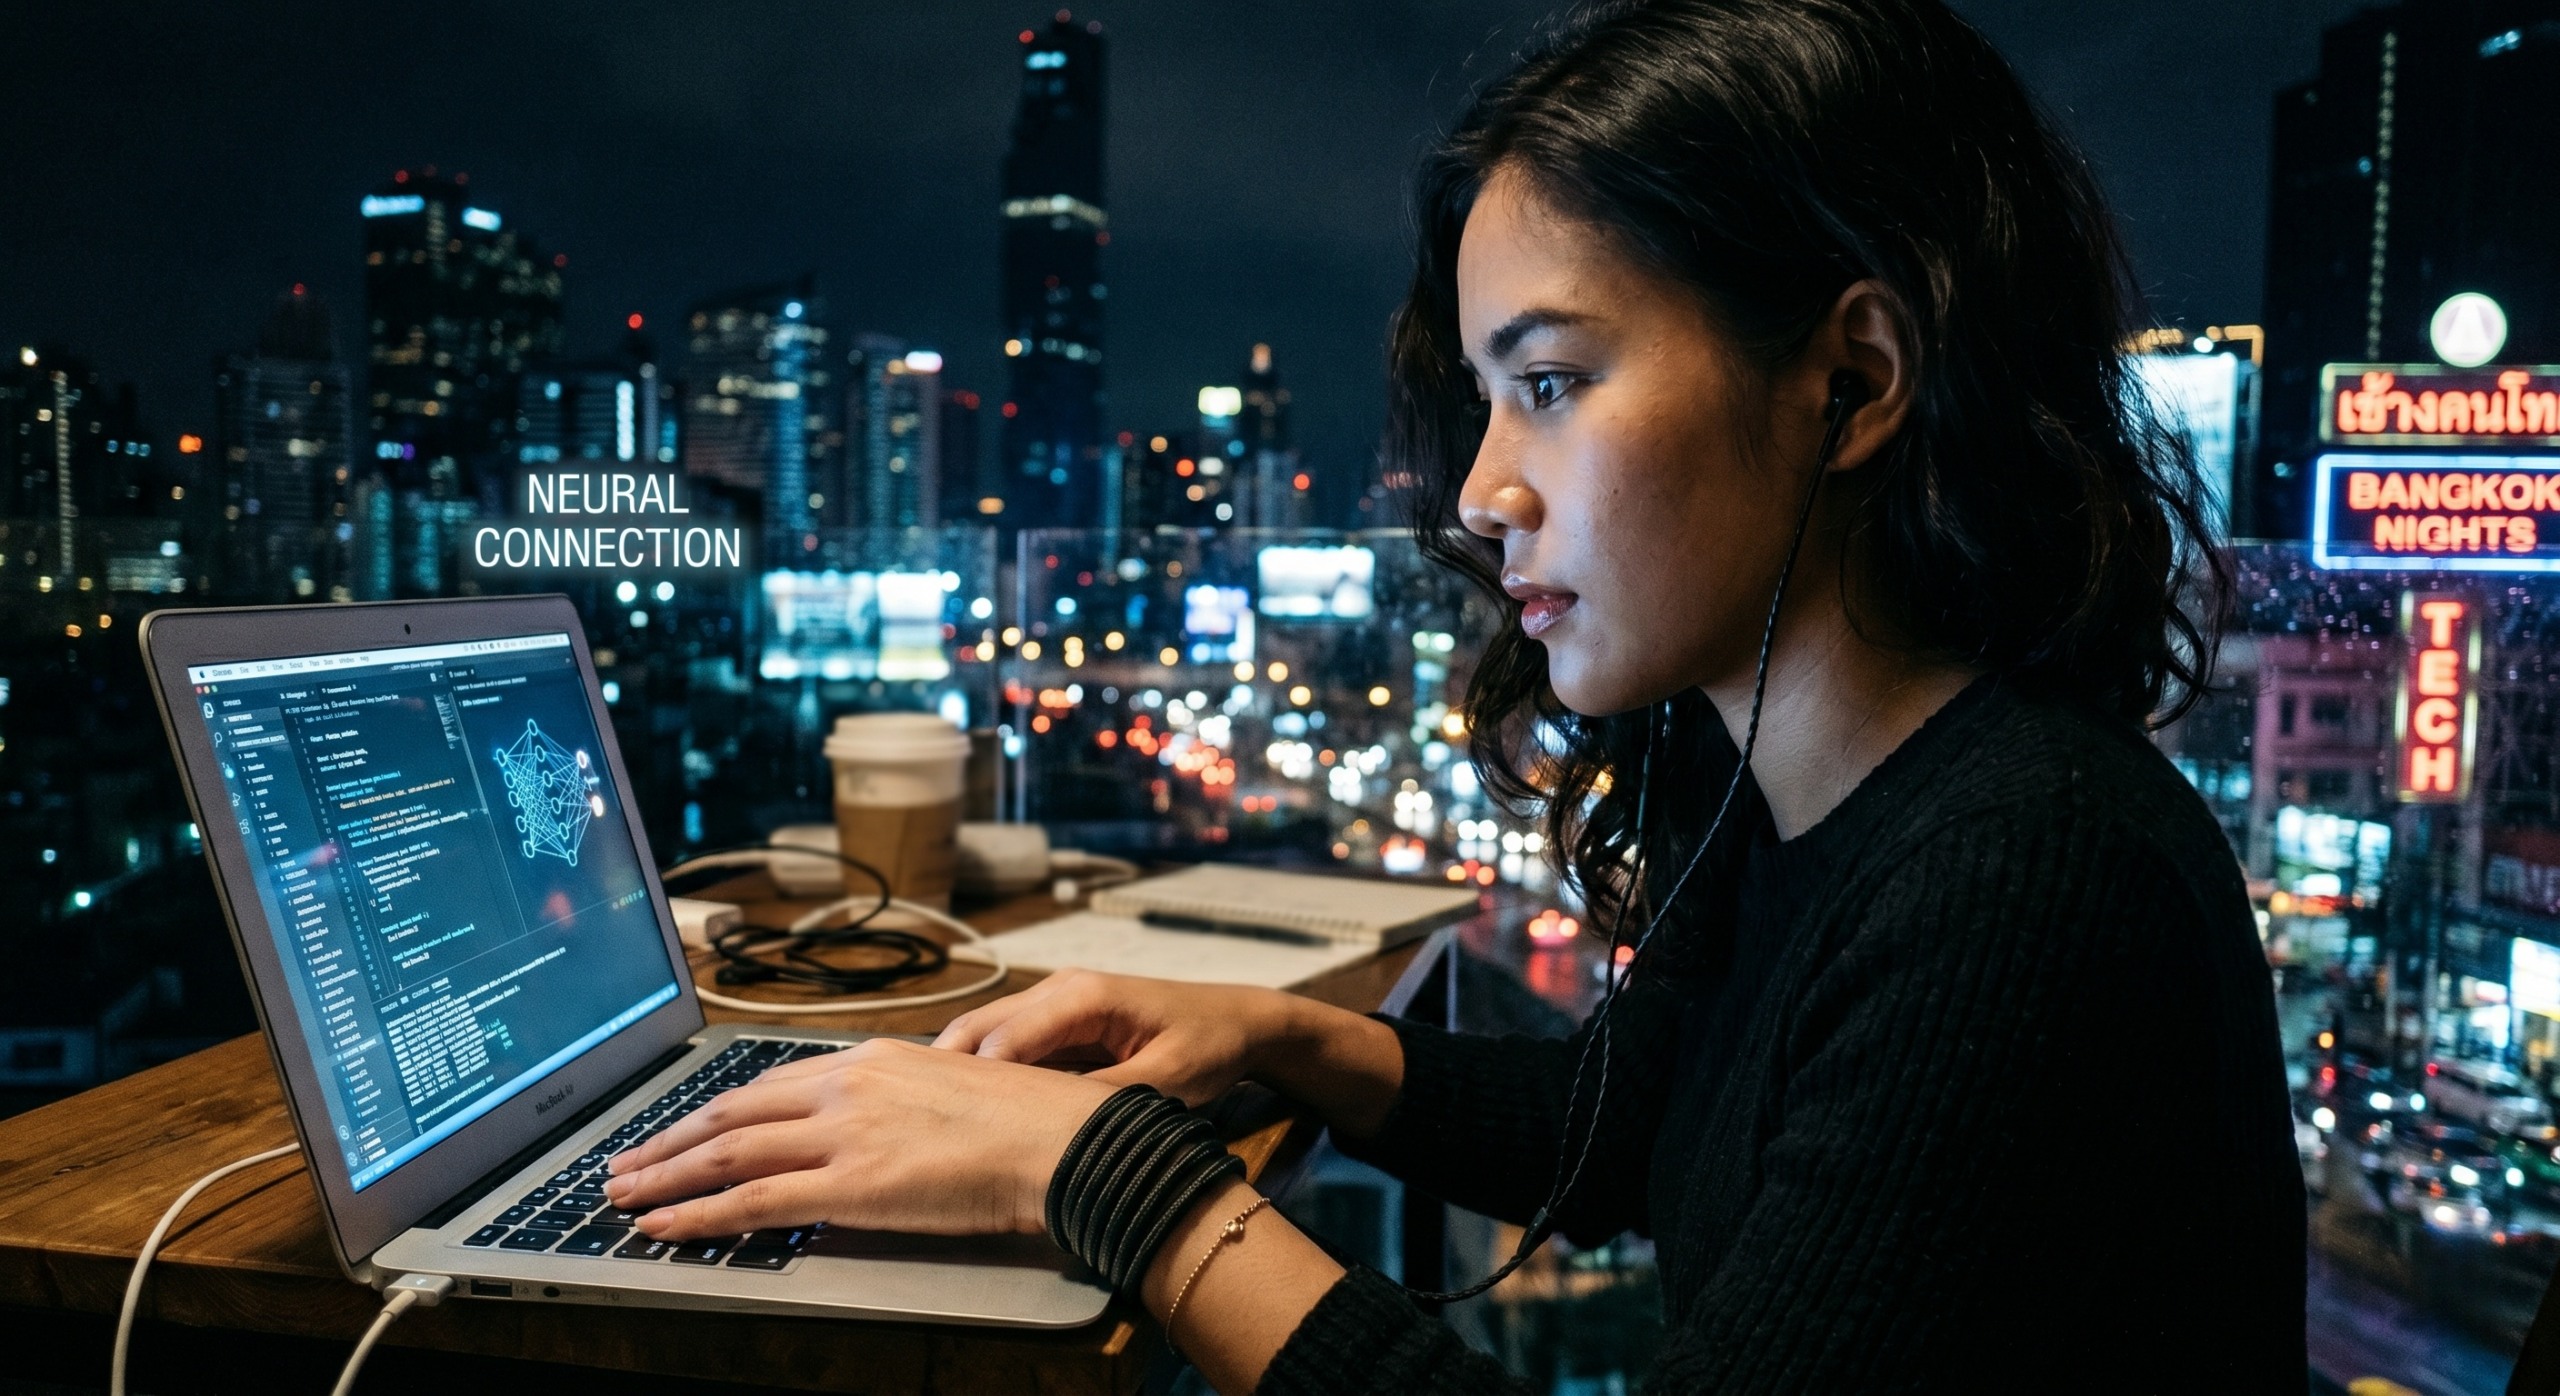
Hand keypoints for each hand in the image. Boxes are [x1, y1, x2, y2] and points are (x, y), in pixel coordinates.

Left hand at [603, 1037, 1119, 1239]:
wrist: (1063, 1140)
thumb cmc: (1030, 1120)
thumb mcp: (952, 1087)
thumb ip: (898, 1102)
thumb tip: (871, 1130)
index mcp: (872, 1058)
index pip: (769, 1084)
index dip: (714, 1110)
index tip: (681, 1128)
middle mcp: (847, 1085)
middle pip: (732, 1112)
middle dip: (669, 1140)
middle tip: (623, 1162)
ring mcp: (844, 1133)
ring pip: (726, 1152)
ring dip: (664, 1176)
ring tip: (622, 1195)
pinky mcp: (849, 1185)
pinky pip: (751, 1202)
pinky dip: (697, 1215)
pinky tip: (664, 1226)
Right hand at [932, 969, 1298, 1106]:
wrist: (1237, 1021)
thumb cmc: (1209, 1046)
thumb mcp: (1168, 1083)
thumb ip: (1109, 1100)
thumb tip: (1053, 1128)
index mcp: (1083, 997)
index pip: (1007, 1039)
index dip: (973, 1082)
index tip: (942, 1123)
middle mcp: (1060, 988)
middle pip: (982, 1029)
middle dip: (947, 1073)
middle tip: (910, 1121)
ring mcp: (1056, 999)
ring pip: (986, 1034)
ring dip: (960, 1072)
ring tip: (926, 1119)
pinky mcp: (1059, 1017)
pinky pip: (1008, 1042)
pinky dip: (984, 1070)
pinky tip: (966, 1109)